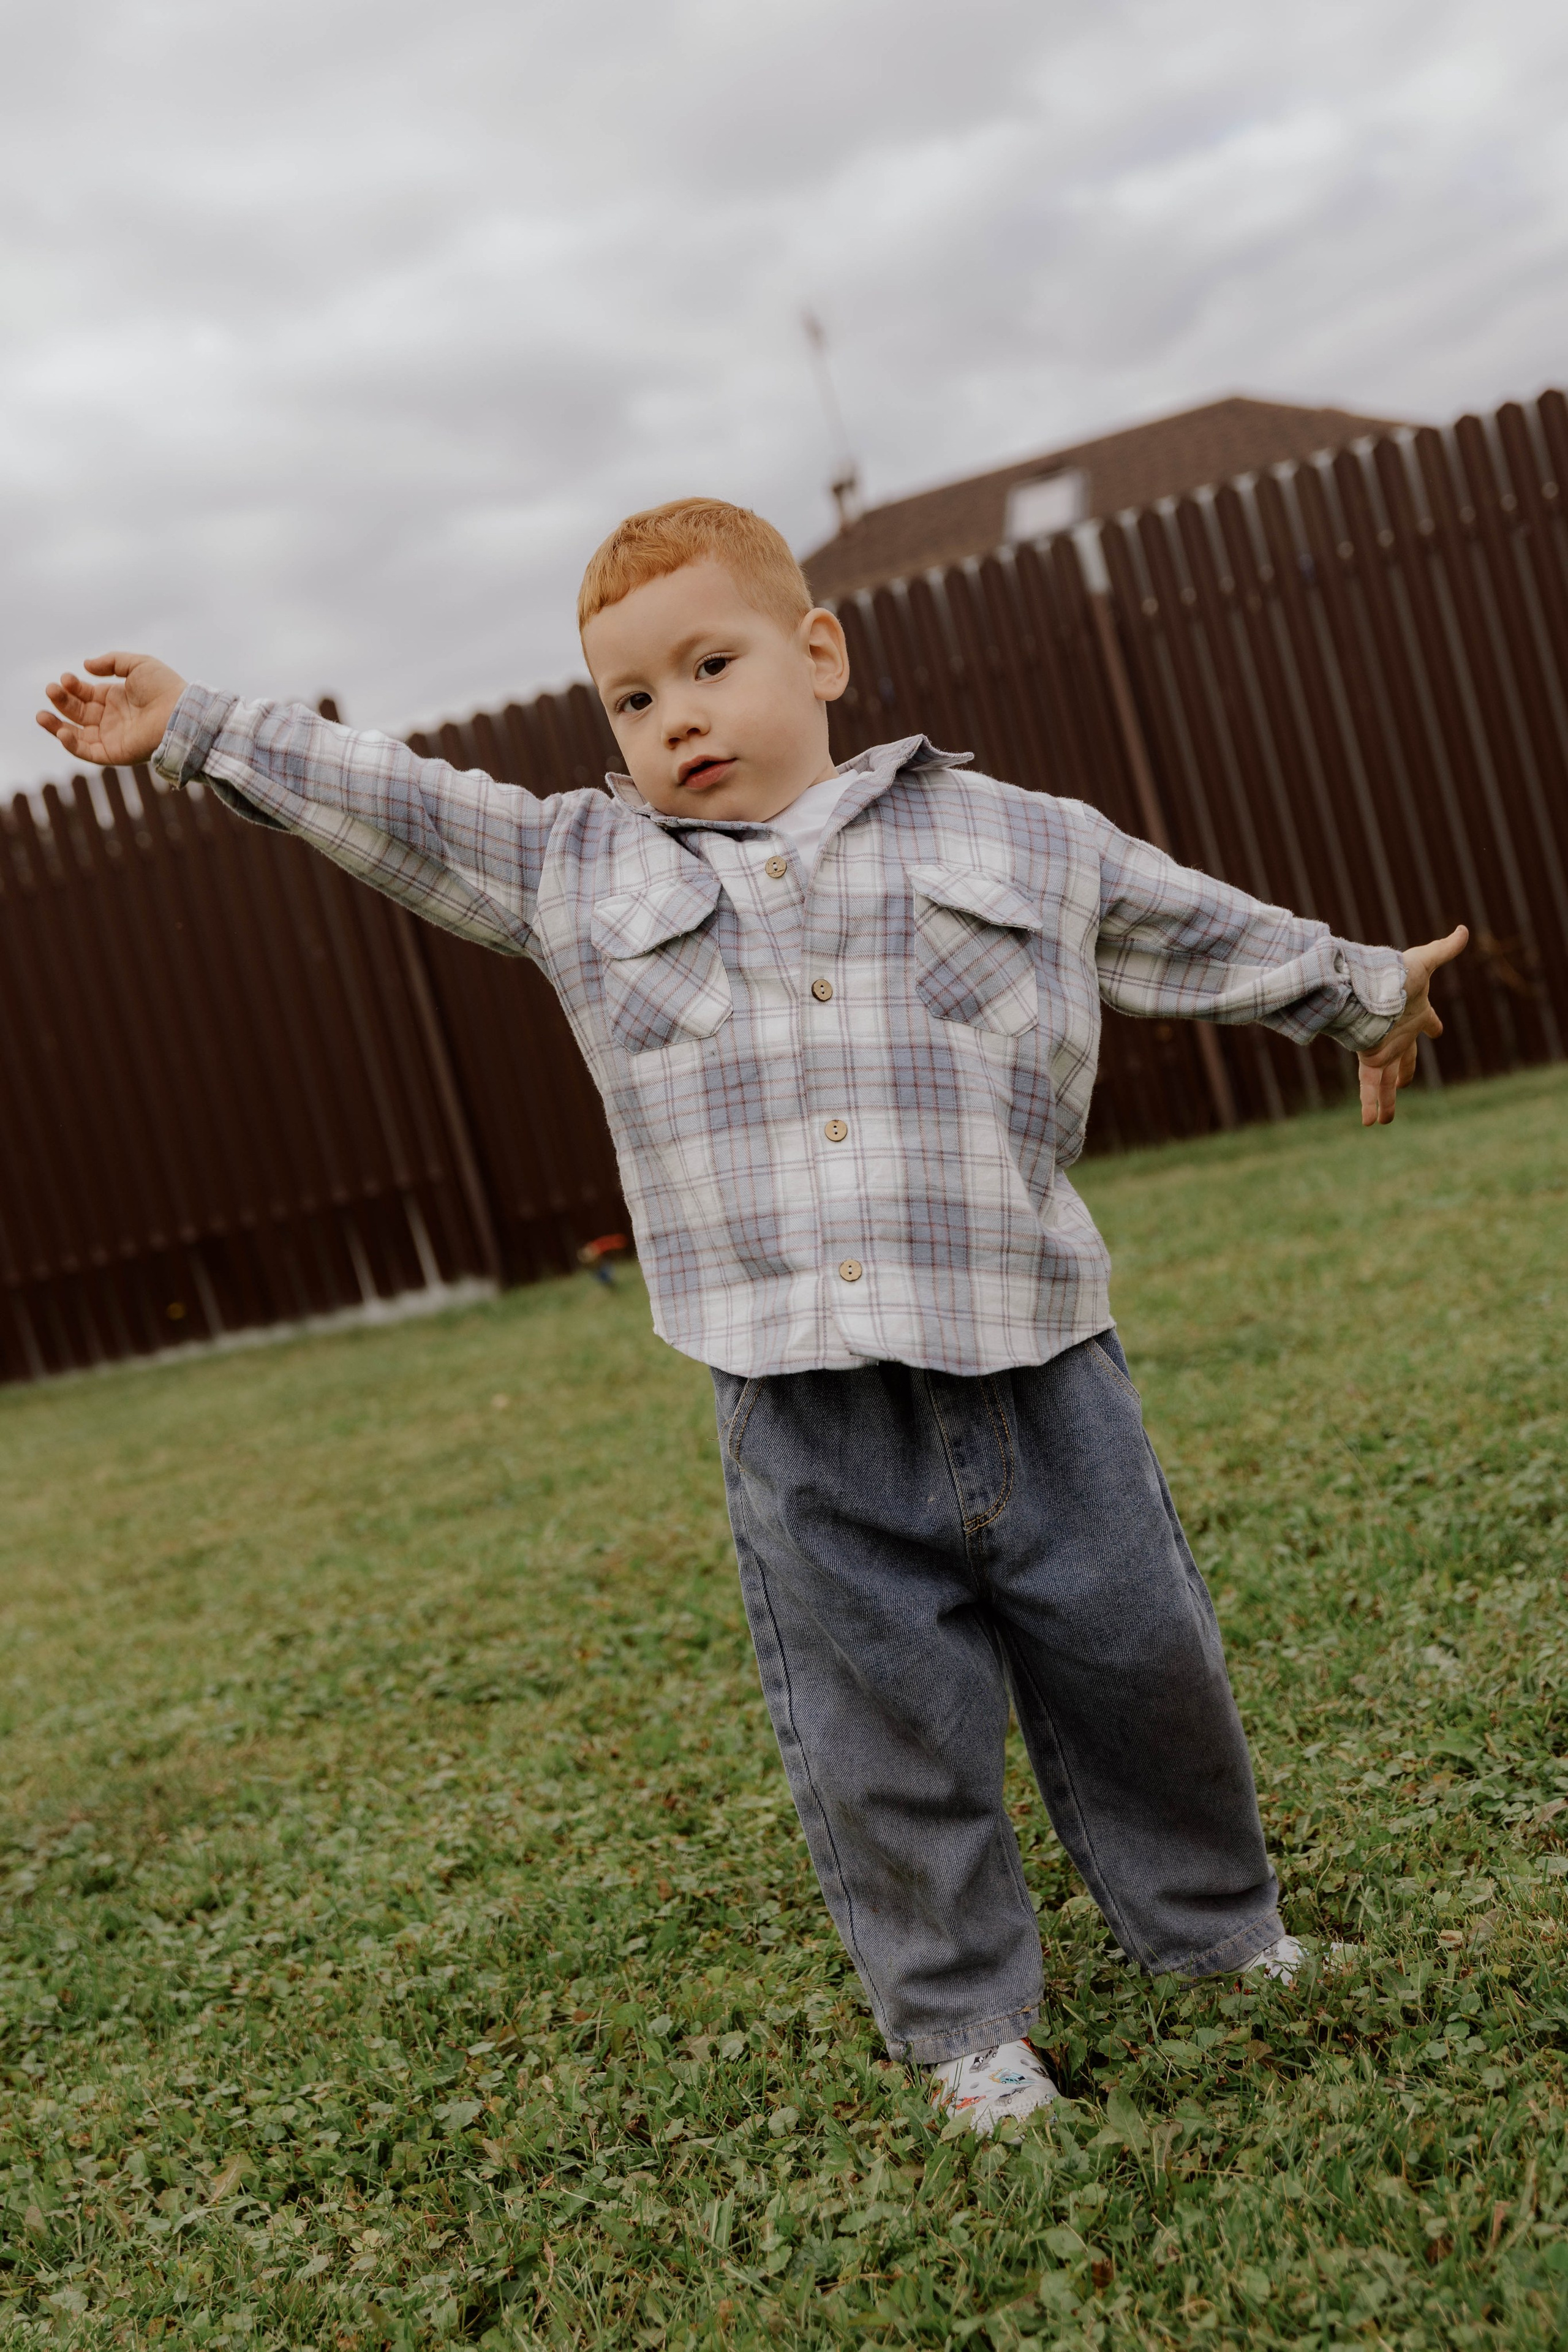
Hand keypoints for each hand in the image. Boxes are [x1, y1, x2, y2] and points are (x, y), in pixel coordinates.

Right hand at [36, 653, 188, 767]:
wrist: (180, 713)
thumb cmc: (164, 688)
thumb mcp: (137, 665)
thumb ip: (111, 661)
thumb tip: (85, 666)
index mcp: (116, 699)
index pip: (86, 694)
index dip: (73, 687)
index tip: (66, 678)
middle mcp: (112, 719)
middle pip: (78, 712)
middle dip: (62, 701)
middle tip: (51, 690)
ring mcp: (112, 737)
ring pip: (77, 735)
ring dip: (56, 726)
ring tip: (41, 716)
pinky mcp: (114, 754)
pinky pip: (88, 752)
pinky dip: (72, 745)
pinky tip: (61, 732)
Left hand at [1356, 924, 1468, 1125]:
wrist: (1368, 987)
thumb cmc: (1398, 973)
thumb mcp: (1423, 960)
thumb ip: (1444, 949)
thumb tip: (1463, 930)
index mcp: (1415, 1014)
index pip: (1426, 1023)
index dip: (1431, 1025)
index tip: (1435, 1030)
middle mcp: (1397, 1034)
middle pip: (1403, 1059)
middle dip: (1402, 1072)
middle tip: (1403, 1085)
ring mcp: (1382, 1046)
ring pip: (1384, 1079)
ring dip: (1385, 1100)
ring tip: (1381, 1122)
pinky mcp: (1369, 1056)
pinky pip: (1370, 1084)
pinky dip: (1370, 1102)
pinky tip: (1370, 1122)